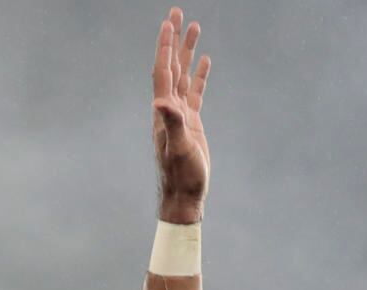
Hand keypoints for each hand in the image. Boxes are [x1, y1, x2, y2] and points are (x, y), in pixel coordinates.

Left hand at [152, 9, 211, 223]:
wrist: (183, 195)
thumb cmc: (180, 175)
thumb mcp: (178, 148)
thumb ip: (171, 123)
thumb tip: (161, 101)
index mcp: (164, 111)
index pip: (163, 71)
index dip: (165, 46)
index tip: (168, 22)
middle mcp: (169, 109)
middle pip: (171, 66)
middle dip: (174, 39)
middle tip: (177, 12)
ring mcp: (181, 115)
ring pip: (184, 75)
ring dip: (187, 51)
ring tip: (194, 26)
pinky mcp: (192, 123)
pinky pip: (196, 92)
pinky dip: (200, 75)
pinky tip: (205, 61)